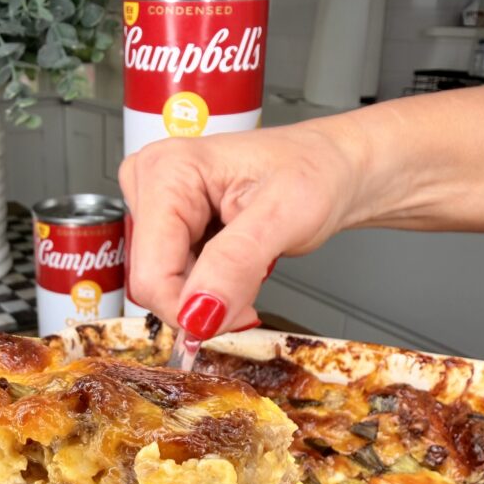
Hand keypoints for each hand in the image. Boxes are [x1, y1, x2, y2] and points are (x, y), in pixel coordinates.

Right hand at [119, 118, 368, 336]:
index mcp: (167, 171)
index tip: (239, 315)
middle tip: (250, 285)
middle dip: (202, 303)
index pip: (152, 274)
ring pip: (162, 288)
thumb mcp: (286, 215)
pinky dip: (207, 290)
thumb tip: (198, 313)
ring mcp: (154, 207)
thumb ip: (236, 264)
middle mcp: (149, 184)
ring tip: (247, 268)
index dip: (192, 309)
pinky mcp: (165, 228)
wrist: (334, 168)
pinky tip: (233, 267)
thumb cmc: (316, 171)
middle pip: (152, 283)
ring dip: (207, 298)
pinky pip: (172, 282)